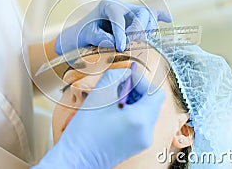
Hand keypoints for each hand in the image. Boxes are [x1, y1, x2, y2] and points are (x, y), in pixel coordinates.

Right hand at [33, 69, 164, 168]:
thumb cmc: (84, 131)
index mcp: (140, 120)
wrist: (76, 158)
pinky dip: (131, 114)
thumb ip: (116, 77)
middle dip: (137, 91)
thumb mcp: (99, 95)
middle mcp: (146, 133)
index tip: (127, 79)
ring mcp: (142, 141)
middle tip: (120, 88)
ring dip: (134, 102)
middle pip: (152, 103)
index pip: (155, 93)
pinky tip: (113, 114)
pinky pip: (140, 123)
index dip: (142, 82)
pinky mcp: (135, 146)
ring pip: (146, 112)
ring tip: (114, 102)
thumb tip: (127, 74)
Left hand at [55, 0, 171, 53]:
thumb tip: (115, 43)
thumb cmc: (84, 34)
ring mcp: (131, 12)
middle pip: (141, 13)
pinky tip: (169, 20)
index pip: (119, 16)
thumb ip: (99, 38)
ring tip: (136, 41)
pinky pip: (153, 15)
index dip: (121, 32)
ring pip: (149, 16)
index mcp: (108, 5)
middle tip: (129, 43)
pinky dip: (161, 17)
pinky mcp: (136, 19)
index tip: (120, 47)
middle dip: (138, 29)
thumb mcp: (87, 35)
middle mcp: (122, 6)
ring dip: (147, 30)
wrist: (83, 34)